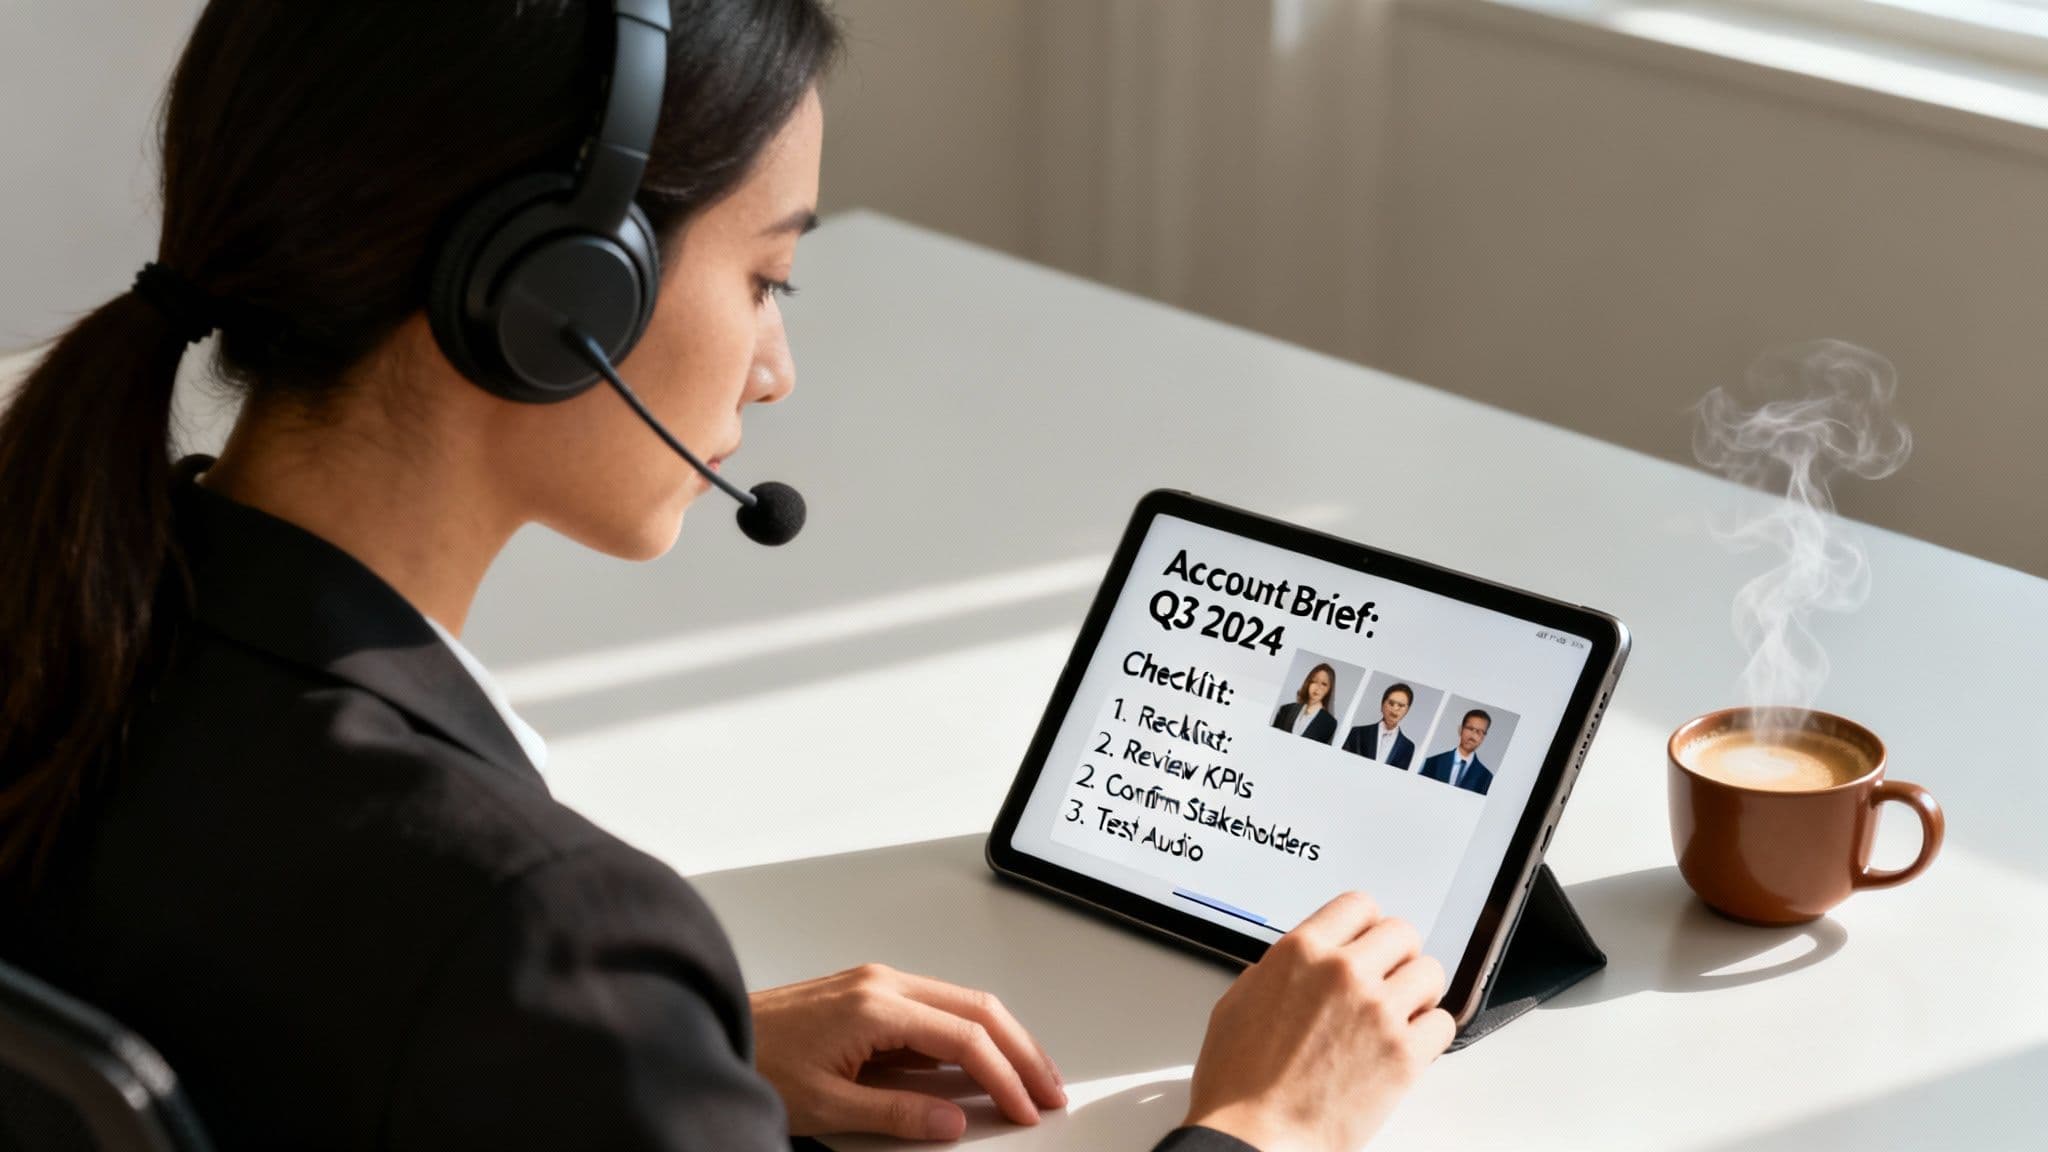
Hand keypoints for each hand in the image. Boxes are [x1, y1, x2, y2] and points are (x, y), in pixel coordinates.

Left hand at [749, 963, 1067, 1140]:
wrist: (706, 1032)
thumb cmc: (754, 1060)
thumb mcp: (825, 1105)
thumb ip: (896, 1112)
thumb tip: (952, 1120)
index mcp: (875, 1005)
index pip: (963, 1038)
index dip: (1004, 1076)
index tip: (1026, 1107)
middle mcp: (881, 983)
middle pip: (976, 1009)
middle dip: (1021, 1050)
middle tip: (1049, 1089)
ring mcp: (875, 983)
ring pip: (960, 1004)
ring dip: (999, 1040)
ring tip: (1026, 1078)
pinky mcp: (867, 993)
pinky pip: (934, 1009)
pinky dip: (967, 1036)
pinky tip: (979, 1064)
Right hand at [1184, 892, 1454, 1151]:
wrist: (1255, 1136)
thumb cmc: (1238, 1083)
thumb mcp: (1238, 1003)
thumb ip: (1277, 972)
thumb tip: (1299, 966)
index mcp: (1301, 952)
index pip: (1358, 905)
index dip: (1366, 924)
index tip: (1369, 941)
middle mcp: (1343, 973)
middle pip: (1402, 932)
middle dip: (1396, 955)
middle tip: (1388, 978)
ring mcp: (1378, 1012)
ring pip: (1430, 972)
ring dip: (1418, 991)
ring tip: (1401, 1012)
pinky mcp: (1404, 1055)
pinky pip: (1443, 1023)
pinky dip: (1430, 1032)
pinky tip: (1408, 1043)